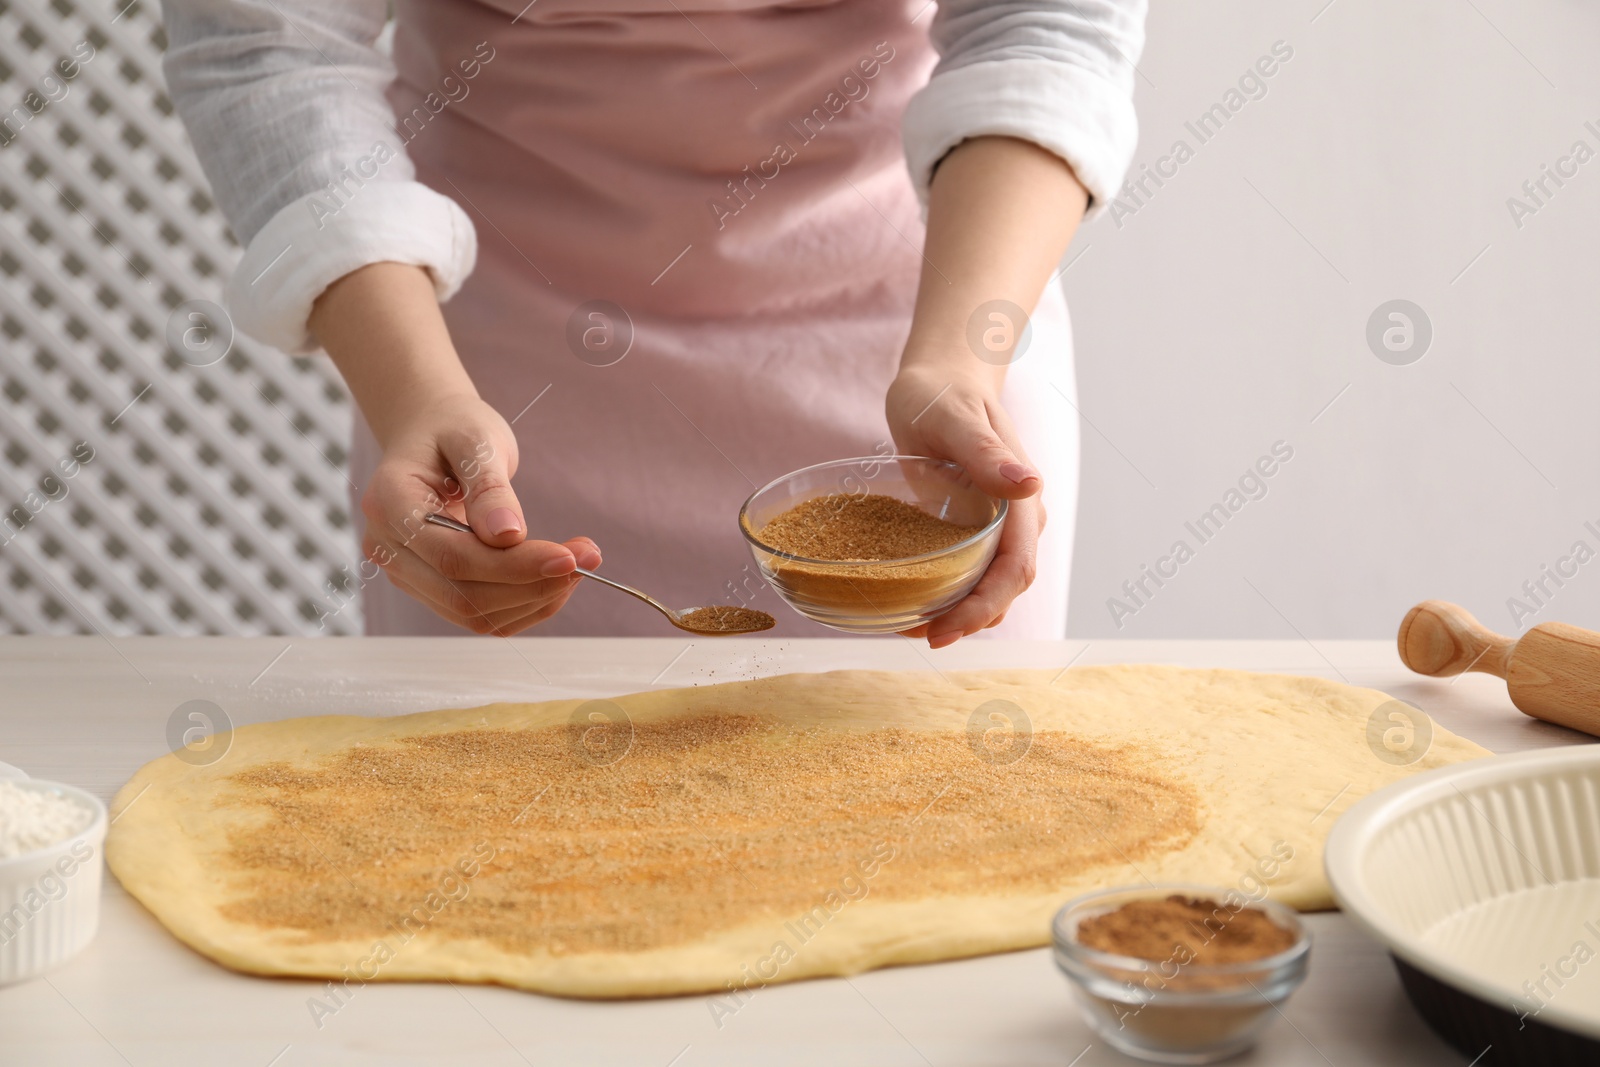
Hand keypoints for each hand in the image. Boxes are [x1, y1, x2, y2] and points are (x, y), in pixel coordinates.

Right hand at [359, 392, 601, 634]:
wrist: (435, 434)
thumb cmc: (454, 429)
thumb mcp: (476, 441)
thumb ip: (489, 488)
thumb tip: (509, 535)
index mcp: (390, 504)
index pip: (453, 556)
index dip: (513, 566)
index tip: (568, 557)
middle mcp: (389, 547)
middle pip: (464, 594)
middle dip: (534, 584)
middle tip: (588, 558)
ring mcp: (407, 573)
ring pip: (474, 614)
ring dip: (536, 598)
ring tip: (580, 563)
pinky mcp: (431, 588)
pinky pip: (480, 615)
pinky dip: (525, 604)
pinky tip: (555, 578)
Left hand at [886, 365, 1043, 647]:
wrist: (940, 379)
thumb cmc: (943, 392)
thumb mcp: (955, 417)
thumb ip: (986, 452)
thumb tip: (1031, 485)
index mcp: (1021, 501)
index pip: (1014, 571)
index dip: (983, 608)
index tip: (941, 632)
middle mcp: (1016, 521)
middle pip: (1004, 590)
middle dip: (968, 621)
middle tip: (921, 639)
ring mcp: (995, 528)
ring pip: (988, 587)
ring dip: (958, 614)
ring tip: (909, 628)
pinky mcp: (971, 530)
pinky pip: (966, 572)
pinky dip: (945, 595)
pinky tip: (908, 604)